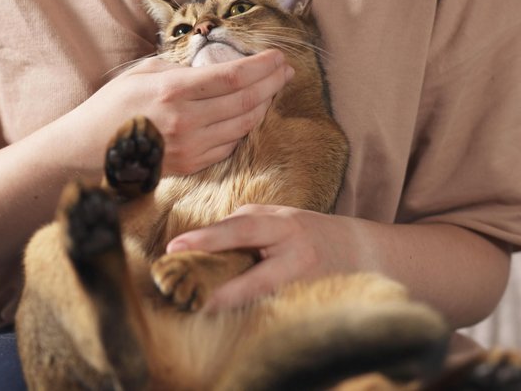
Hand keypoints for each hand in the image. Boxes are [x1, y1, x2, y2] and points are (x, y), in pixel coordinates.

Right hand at [63, 49, 293, 175]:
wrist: (85, 152)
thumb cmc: (110, 107)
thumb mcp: (141, 73)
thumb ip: (179, 68)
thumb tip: (212, 66)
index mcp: (173, 90)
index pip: (233, 76)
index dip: (262, 66)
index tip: (278, 56)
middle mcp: (186, 121)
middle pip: (247, 100)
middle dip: (272, 83)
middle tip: (285, 71)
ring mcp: (189, 147)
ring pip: (244, 125)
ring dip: (264, 106)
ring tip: (272, 90)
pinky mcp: (190, 165)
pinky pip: (229, 146)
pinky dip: (244, 128)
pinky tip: (248, 115)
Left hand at [165, 205, 369, 310]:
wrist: (362, 250)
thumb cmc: (306, 231)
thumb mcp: (278, 217)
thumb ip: (244, 226)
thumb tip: (200, 243)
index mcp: (285, 226)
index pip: (240, 230)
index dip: (206, 238)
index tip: (173, 248)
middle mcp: (297, 257)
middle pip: (253, 279)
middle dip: (218, 292)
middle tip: (184, 297)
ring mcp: (307, 286)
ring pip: (264, 302)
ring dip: (231, 307)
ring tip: (199, 308)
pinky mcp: (312, 305)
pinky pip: (275, 313)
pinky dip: (251, 314)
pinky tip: (229, 317)